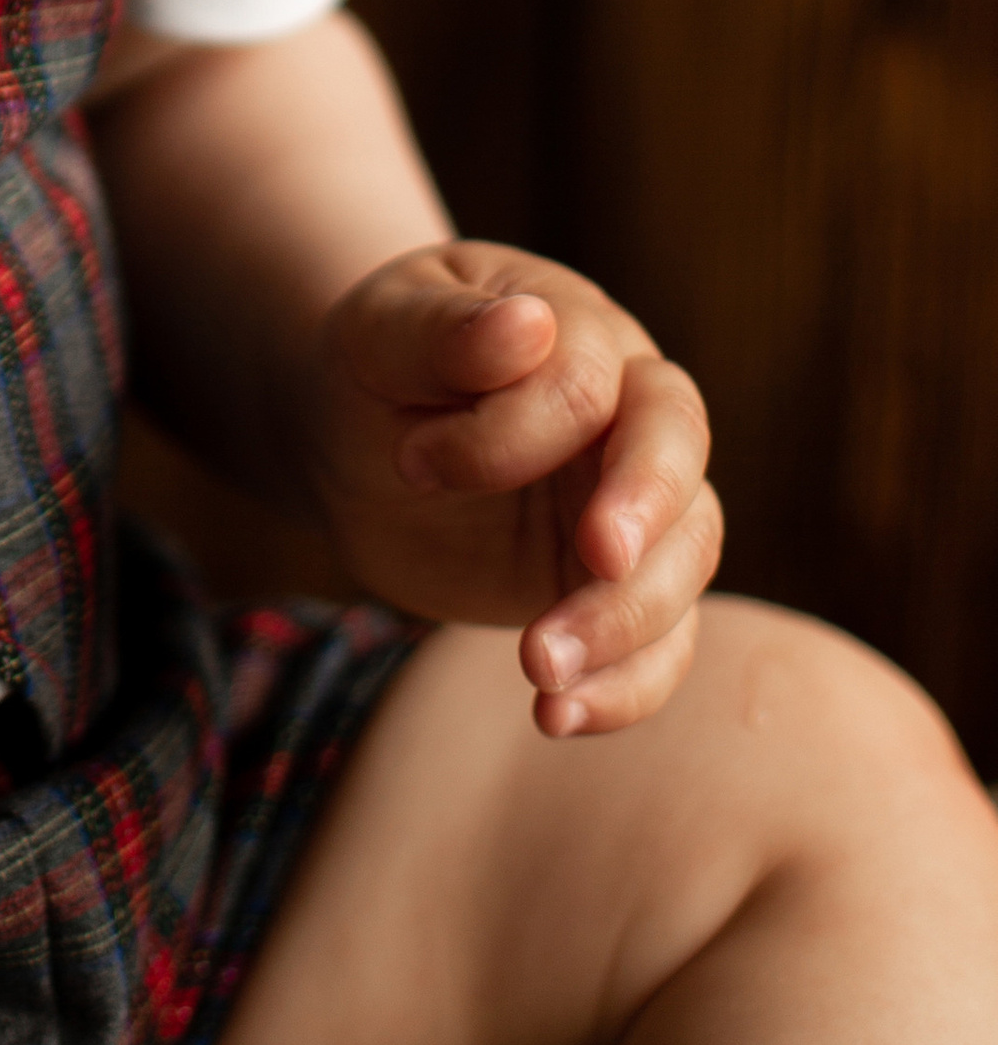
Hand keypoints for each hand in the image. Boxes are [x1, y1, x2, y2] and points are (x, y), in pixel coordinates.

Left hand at [305, 241, 721, 736]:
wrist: (357, 444)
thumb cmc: (375, 369)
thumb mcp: (380, 334)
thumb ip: (445, 331)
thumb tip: (528, 326)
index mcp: (580, 331)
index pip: (588, 380)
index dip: (511, 430)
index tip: (414, 463)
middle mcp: (630, 411)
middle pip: (680, 455)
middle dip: (644, 514)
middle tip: (594, 558)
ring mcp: (632, 505)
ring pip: (686, 558)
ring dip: (626, 621)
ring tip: (539, 670)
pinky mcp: (614, 588)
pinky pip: (661, 644)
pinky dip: (626, 689)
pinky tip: (557, 718)